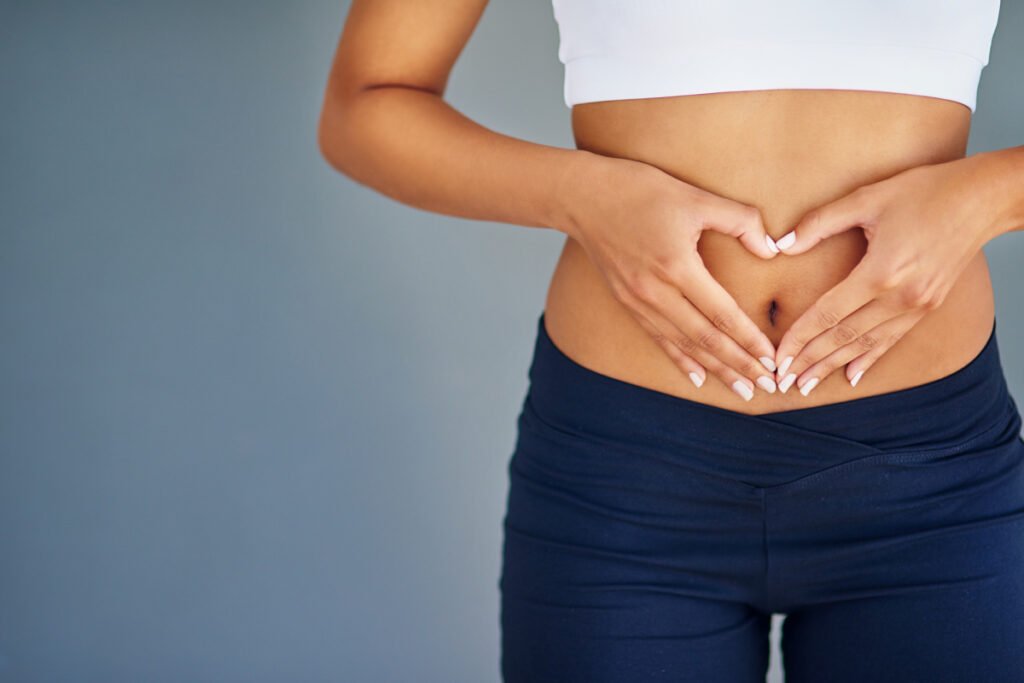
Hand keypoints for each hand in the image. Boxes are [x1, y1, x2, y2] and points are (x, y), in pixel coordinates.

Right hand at [560, 153, 780, 399]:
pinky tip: (700, 377)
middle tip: (768, 385)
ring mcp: (638, 301)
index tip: (772, 359)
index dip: (749, 339)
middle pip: (705, 338)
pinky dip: (681, 360)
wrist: (582, 196)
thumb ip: (740, 220)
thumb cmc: (640, 189)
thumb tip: (770, 248)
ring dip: (716, 369)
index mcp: (676, 266)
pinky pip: (659, 338)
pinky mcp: (627, 302)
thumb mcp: (695, 196)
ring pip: (684, 345)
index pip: (721, 313)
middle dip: (739, 364)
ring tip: (743, 388)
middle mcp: (655, 291)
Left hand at [770, 156, 997, 394]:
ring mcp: (917, 306)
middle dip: (811, 360)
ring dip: (834, 365)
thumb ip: (820, 223)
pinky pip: (892, 339)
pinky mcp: (928, 306)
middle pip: (844, 337)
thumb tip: (781, 244)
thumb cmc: (926, 192)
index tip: (778, 357)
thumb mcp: (867, 198)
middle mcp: (900, 297)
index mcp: (881, 272)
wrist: (985, 199)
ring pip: (866, 344)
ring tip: (808, 383)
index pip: (828, 314)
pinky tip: (851, 375)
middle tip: (784, 380)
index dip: (800, 338)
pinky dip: (869, 358)